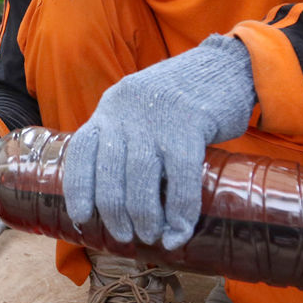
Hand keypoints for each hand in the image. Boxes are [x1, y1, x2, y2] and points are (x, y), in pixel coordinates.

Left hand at [62, 34, 254, 249]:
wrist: (224, 66)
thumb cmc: (181, 98)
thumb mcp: (141, 108)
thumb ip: (127, 139)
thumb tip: (121, 197)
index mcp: (110, 108)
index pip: (81, 151)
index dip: (79, 188)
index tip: (82, 217)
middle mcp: (126, 111)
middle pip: (109, 171)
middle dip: (114, 212)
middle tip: (125, 236)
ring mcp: (157, 117)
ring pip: (141, 178)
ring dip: (144, 216)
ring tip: (152, 237)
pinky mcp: (190, 124)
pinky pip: (180, 178)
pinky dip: (179, 211)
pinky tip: (179, 230)